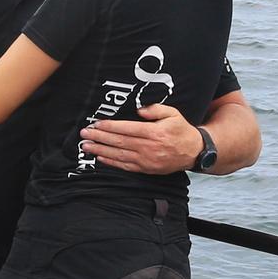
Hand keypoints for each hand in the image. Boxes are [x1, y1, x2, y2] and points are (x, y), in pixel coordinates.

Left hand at [79, 104, 201, 174]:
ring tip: (86, 146)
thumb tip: (139, 110)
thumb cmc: (181, 130)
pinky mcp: (145, 169)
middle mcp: (149, 147)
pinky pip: (125, 166)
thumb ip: (155, 109)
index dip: (109, 126)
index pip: (126, 129)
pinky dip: (111, 162)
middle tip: (84, 134)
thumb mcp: (172, 114)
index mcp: (154, 132)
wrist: (193, 152)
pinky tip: (100, 157)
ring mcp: (146, 160)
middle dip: (99, 137)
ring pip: (119, 155)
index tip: (96, 123)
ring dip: (100, 150)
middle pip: (119, 142)